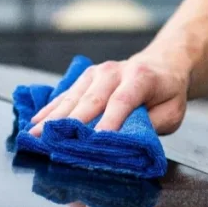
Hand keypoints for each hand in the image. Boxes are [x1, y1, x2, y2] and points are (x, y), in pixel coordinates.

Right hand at [29, 52, 189, 136]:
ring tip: (35, 136)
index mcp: (140, 78)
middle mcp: (115, 71)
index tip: (94, 141)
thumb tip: (126, 142)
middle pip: (91, 100)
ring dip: (53, 118)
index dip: (108, 121)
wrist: (162, 63)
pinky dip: (50, 110)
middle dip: (71, 124)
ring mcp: (97, 72)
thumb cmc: (167, 92)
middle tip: (52, 143)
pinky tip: (35, 122)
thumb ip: (151, 125)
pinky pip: (65, 95)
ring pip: (73, 98)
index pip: (121, 102)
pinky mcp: (85, 78)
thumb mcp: (172, 111)